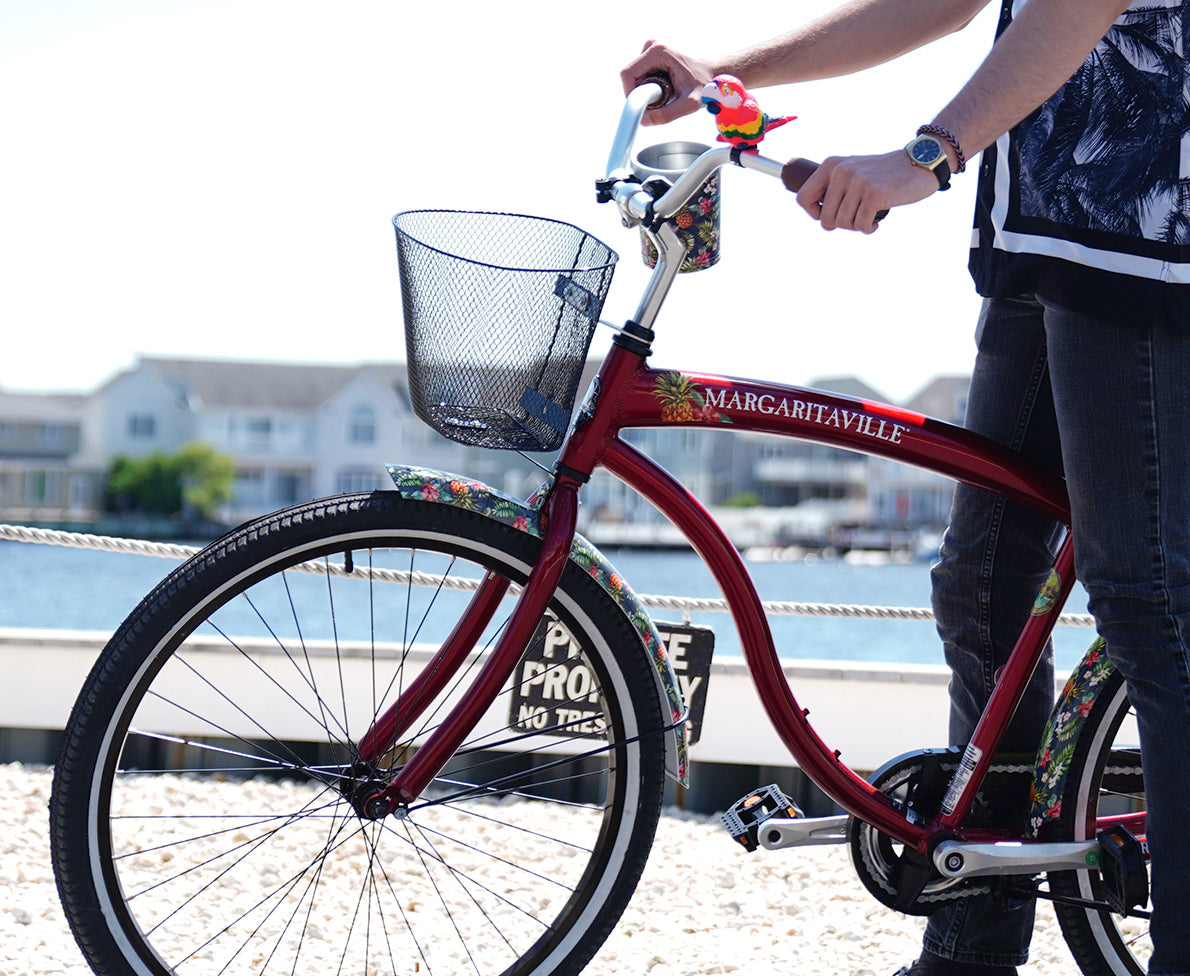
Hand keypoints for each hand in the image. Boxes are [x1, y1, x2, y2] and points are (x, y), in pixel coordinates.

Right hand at [620, 40, 716, 125]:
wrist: (714, 73)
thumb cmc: (705, 84)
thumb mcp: (688, 104)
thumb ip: (666, 115)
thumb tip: (644, 120)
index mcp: (658, 52)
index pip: (628, 75)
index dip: (630, 95)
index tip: (642, 108)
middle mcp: (653, 46)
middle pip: (630, 76)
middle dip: (639, 94)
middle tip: (659, 102)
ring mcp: (652, 49)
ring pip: (634, 78)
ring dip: (644, 91)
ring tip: (665, 94)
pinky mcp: (652, 56)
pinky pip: (639, 76)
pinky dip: (647, 87)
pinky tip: (664, 89)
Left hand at [796, 150, 940, 232]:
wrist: (919, 163)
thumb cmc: (883, 175)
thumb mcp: (852, 173)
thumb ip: (833, 189)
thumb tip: (819, 219)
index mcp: (831, 165)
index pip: (803, 199)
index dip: (815, 214)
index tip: (831, 214)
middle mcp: (841, 171)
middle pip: (825, 219)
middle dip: (842, 224)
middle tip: (858, 215)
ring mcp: (858, 182)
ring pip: (843, 224)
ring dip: (857, 226)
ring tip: (869, 215)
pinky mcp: (874, 194)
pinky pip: (861, 225)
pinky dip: (869, 227)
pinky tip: (877, 219)